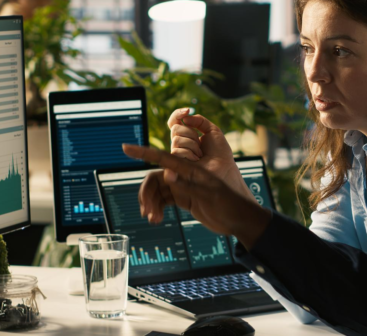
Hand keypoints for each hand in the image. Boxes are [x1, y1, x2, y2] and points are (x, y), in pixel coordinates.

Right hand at [123, 144, 270, 249]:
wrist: (240, 218)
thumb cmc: (230, 203)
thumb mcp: (210, 195)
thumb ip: (188, 185)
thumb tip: (167, 175)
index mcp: (191, 169)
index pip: (163, 158)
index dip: (144, 152)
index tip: (126, 147)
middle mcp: (185, 175)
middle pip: (156, 178)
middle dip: (147, 193)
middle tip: (146, 211)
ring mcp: (184, 186)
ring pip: (158, 191)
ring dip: (151, 203)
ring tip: (152, 218)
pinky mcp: (184, 198)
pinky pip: (164, 199)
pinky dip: (157, 207)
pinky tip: (155, 218)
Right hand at [168, 108, 248, 195]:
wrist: (224, 169)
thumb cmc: (220, 153)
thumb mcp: (213, 131)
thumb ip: (199, 120)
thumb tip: (185, 117)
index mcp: (187, 136)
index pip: (175, 122)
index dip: (178, 114)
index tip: (187, 110)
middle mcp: (180, 145)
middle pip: (176, 129)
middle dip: (191, 133)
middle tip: (201, 144)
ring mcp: (177, 155)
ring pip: (176, 140)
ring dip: (193, 145)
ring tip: (201, 155)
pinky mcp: (175, 165)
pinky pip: (176, 152)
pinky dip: (189, 154)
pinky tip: (197, 160)